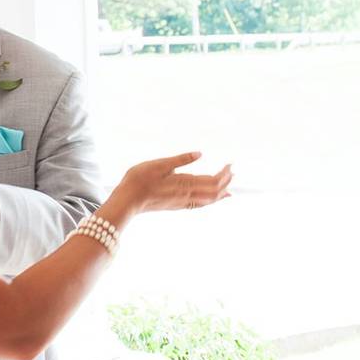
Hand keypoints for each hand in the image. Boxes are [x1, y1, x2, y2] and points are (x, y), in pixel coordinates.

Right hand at [110, 152, 231, 216]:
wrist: (127, 201)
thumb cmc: (139, 180)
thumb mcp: (159, 164)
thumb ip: (180, 160)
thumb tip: (200, 153)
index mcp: (184, 183)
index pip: (213, 181)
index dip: (225, 174)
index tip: (230, 164)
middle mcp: (187, 195)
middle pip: (214, 191)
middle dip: (226, 182)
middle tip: (232, 171)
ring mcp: (182, 202)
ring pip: (208, 200)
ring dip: (220, 192)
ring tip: (229, 187)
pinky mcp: (176, 206)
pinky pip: (199, 205)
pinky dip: (210, 201)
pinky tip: (211, 200)